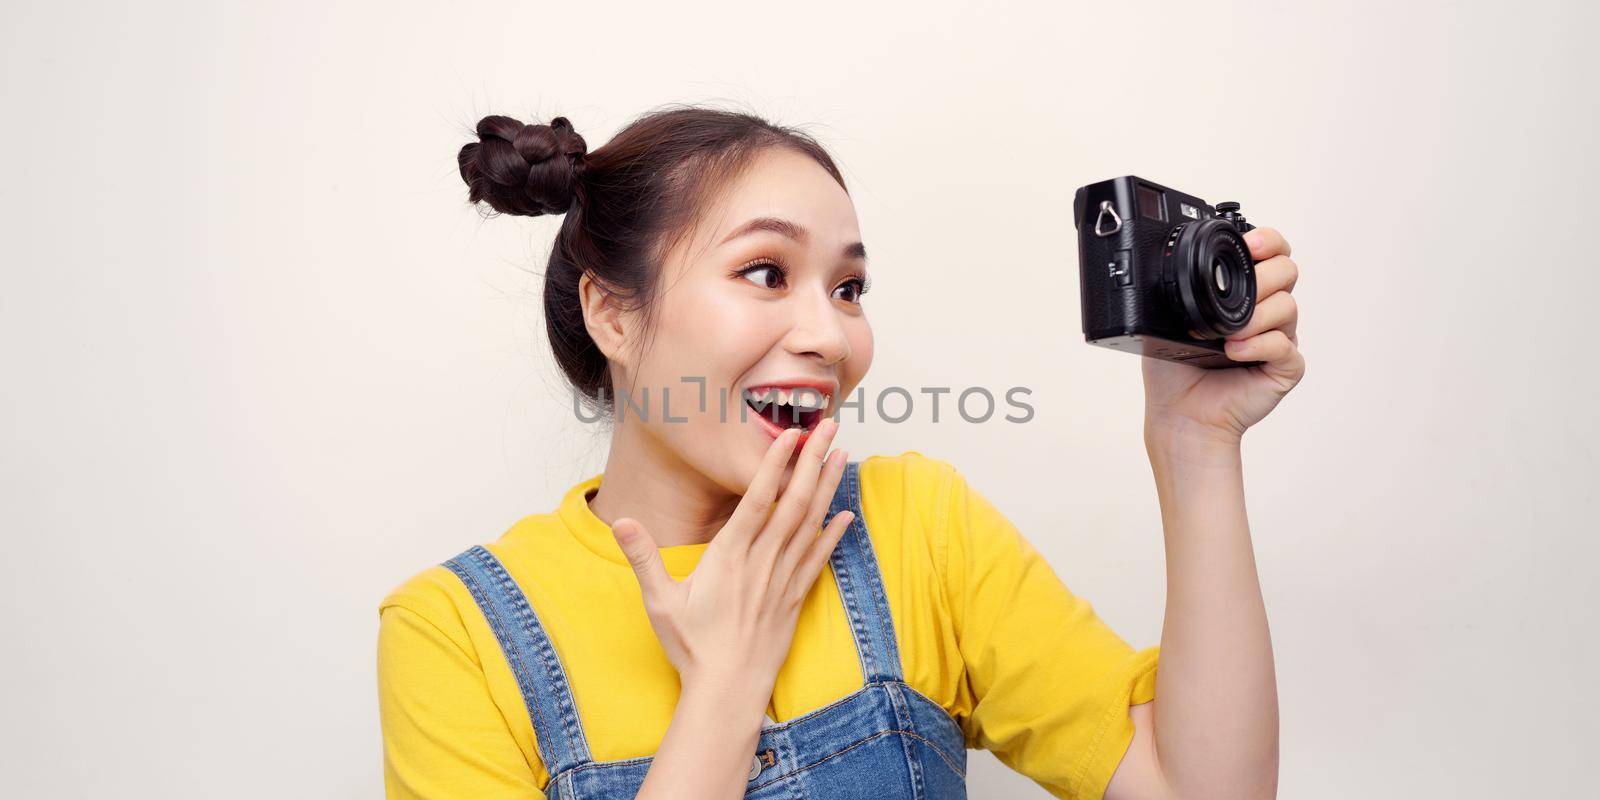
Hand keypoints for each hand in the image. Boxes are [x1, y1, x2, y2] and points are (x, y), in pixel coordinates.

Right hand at [609, 419, 854, 695]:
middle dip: (812, 461)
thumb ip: (643, 557)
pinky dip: (834, 534)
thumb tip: (621, 521)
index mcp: (729, 557)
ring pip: (811, 524)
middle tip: (827, 425)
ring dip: (827, 487)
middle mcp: (761, 562)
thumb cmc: (692, 646)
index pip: (756, 500)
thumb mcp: (659, 601)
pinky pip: (819, 559)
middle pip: (793, 503)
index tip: (791, 436)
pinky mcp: (795, 598)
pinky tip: (846, 514)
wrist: (727, 690)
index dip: (775, 465)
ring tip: (841, 454)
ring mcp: (782, 580)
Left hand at [1141, 227, 1305, 446]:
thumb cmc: (1174, 369)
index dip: (1269, 241)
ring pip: (1288, 306)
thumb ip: (1178, 289)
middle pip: (1288, 271)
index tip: (1251, 244)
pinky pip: (1286, 347)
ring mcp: (1279, 339)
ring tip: (1227, 334)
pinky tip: (1234, 352)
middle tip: (1236, 298)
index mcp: (1244, 294)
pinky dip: (1259, 345)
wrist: (1179, 413)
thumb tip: (1163, 262)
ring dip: (1257, 316)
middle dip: (1263, 277)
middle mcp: (1267, 312)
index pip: (1273, 253)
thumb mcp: (1168, 319)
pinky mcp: (1285, 369)